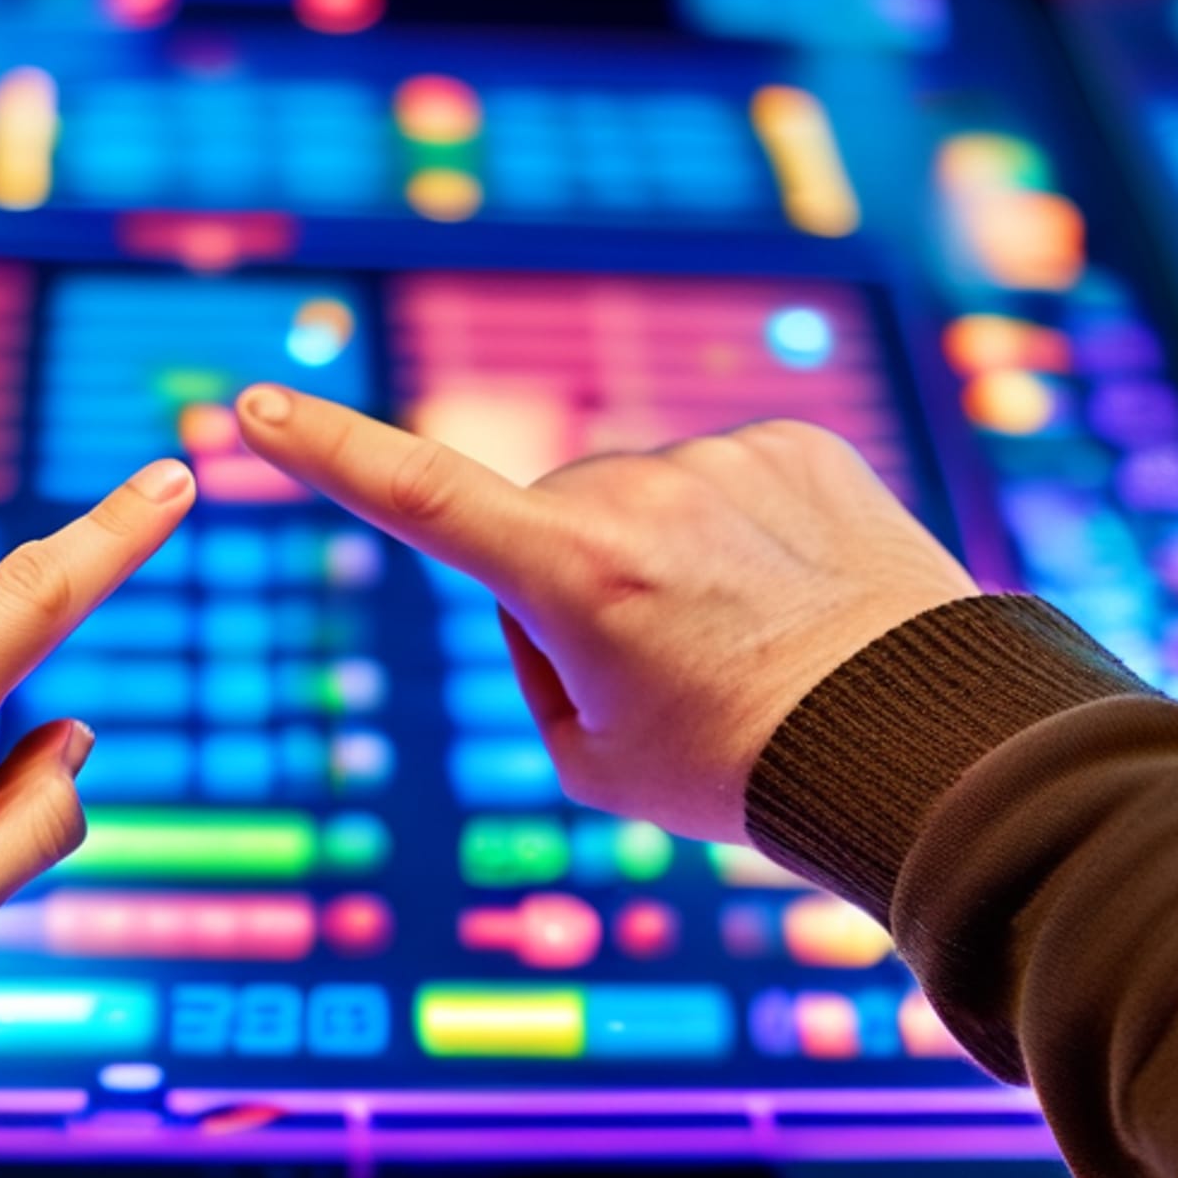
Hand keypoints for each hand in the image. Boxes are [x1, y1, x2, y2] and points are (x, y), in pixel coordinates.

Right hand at [236, 387, 975, 842]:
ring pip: (636, 495)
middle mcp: (636, 495)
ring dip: (655, 550)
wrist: (920, 743)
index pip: (416, 497)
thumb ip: (534, 660)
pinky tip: (788, 591)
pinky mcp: (795, 441)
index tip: (256, 406)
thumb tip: (543, 581)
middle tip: (655, 663)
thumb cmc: (738, 770)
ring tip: (742, 636)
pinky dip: (731, 527)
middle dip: (565, 573)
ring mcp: (721, 459)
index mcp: (570, 576)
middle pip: (546, 517)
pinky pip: (718, 475)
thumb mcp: (590, 760)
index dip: (326, 451)